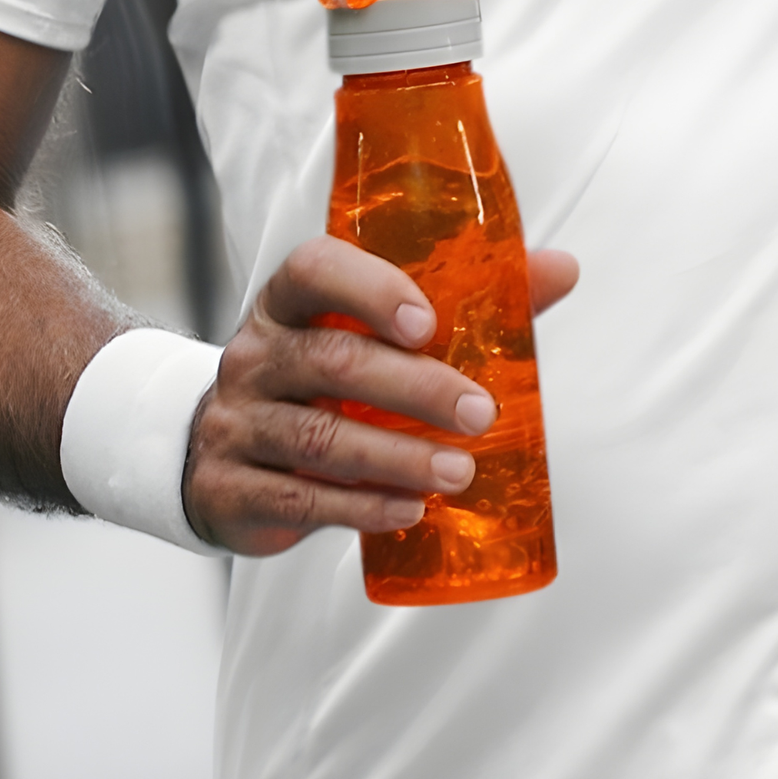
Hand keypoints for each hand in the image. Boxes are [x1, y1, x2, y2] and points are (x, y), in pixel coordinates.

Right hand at [184, 235, 582, 557]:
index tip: (429, 323)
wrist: (217, 453)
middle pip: (332, 361)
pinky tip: (407, 509)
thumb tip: (560, 269)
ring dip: (397, 458)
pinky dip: (360, 507)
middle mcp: (256, 357)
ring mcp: (235, 424)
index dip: (372, 290)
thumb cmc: (319, 383)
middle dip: (414, 389)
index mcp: (289, 304)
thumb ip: (466, 302)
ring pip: (317, 439)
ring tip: (458, 472)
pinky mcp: (230, 489)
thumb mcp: (372, 338)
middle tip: (479, 413)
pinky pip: (298, 499)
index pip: (314, 270)